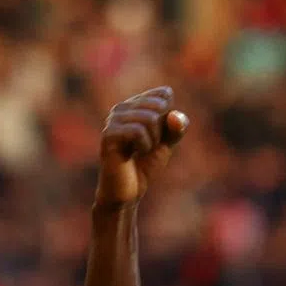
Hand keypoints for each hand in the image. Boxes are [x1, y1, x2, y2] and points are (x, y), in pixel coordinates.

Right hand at [95, 86, 188, 208]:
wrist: (128, 191)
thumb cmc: (145, 165)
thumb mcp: (167, 143)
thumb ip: (176, 127)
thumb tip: (175, 114)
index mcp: (135, 104)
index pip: (164, 94)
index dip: (170, 118)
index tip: (159, 135)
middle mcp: (121, 107)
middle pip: (158, 105)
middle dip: (162, 130)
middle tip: (149, 146)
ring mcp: (113, 119)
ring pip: (149, 118)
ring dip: (153, 140)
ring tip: (141, 151)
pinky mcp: (108, 134)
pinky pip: (138, 131)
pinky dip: (145, 146)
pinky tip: (135, 154)